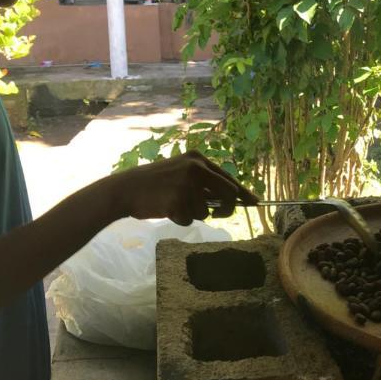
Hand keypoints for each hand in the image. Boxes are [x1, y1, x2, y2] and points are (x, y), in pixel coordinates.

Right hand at [108, 150, 257, 225]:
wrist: (125, 189)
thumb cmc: (154, 184)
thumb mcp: (180, 173)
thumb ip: (204, 182)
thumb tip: (233, 199)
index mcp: (197, 159)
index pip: (229, 178)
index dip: (243, 193)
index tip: (255, 202)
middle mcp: (196, 168)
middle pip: (229, 195)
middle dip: (227, 209)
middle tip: (219, 214)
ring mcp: (187, 184)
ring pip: (206, 212)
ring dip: (193, 215)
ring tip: (174, 205)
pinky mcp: (178, 201)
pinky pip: (190, 220)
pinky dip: (180, 220)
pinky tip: (166, 210)